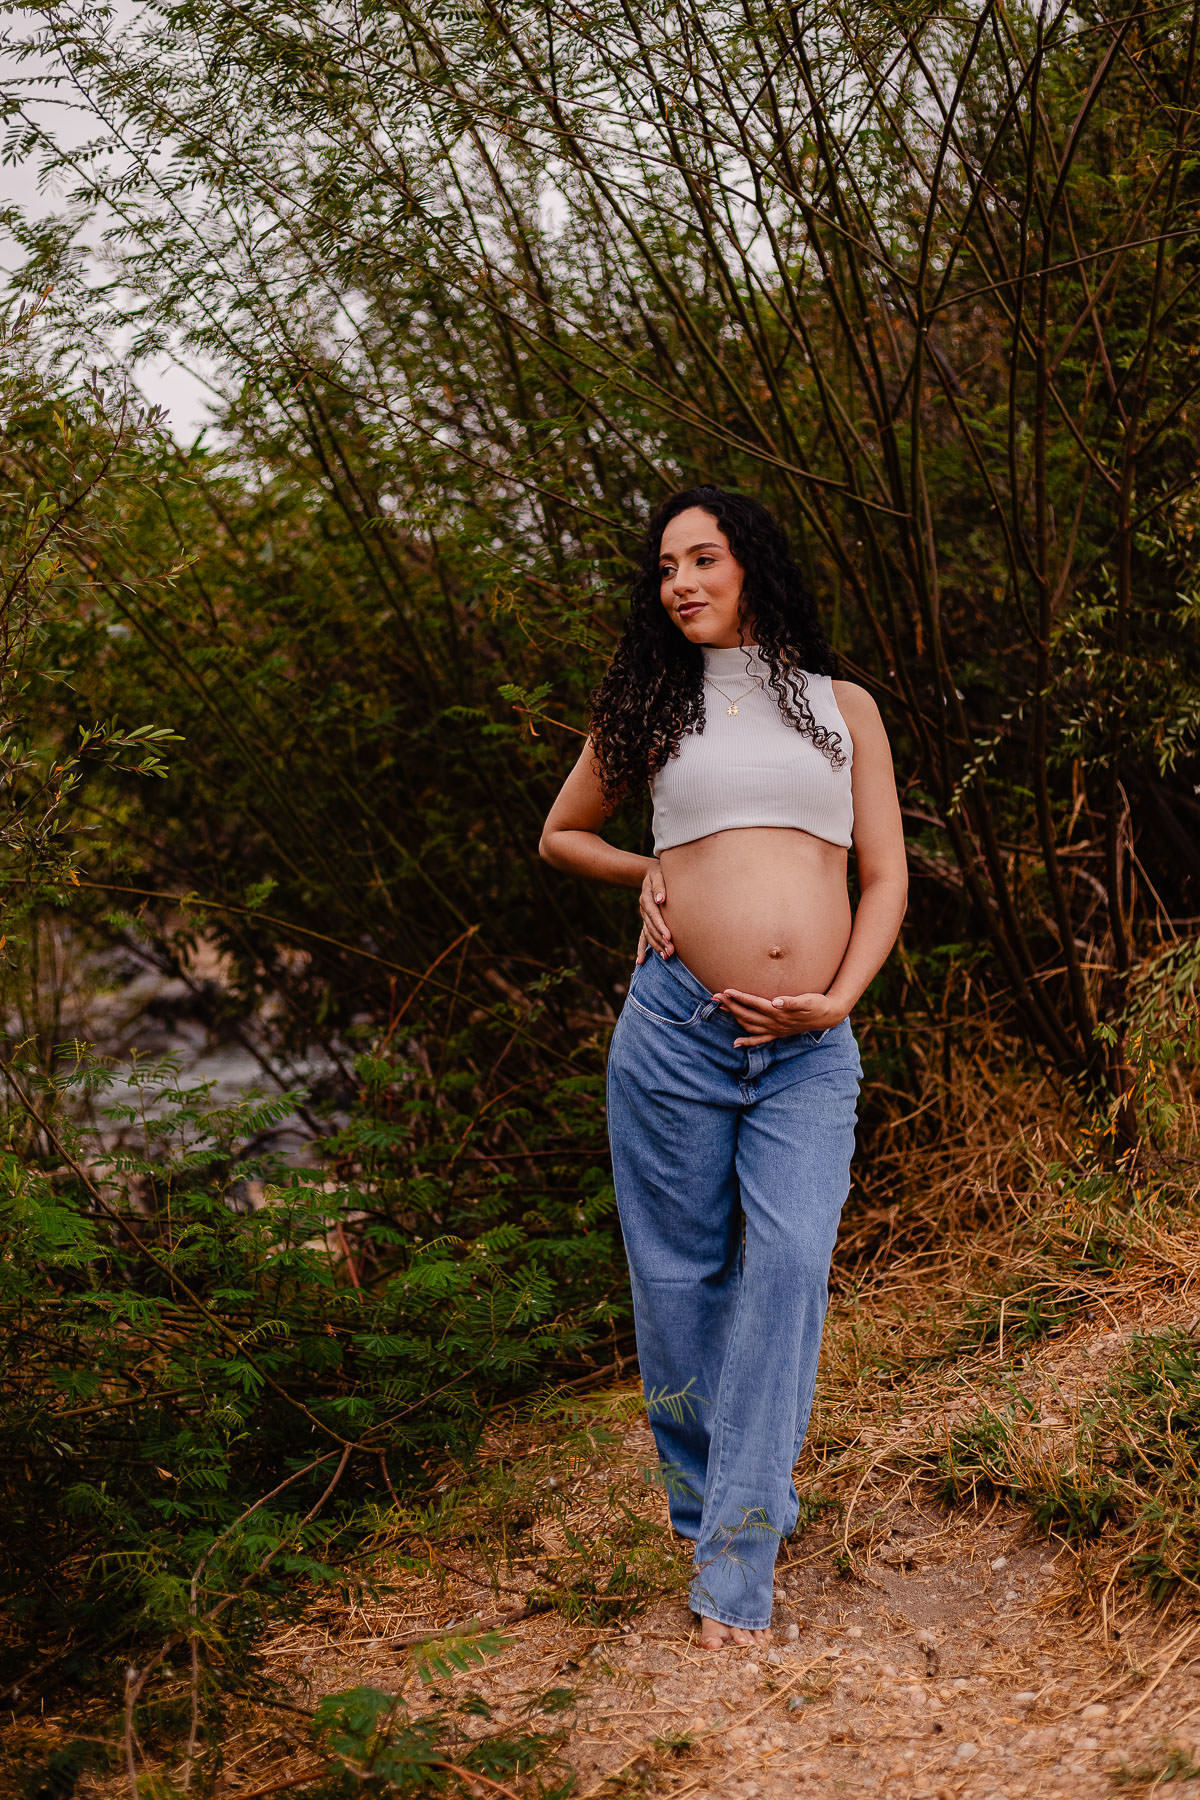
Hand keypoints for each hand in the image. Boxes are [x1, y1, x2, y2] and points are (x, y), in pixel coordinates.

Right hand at [637, 861, 671, 959]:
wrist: (651, 874)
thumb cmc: (660, 874)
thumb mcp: (659, 875)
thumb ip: (660, 886)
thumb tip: (661, 900)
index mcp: (647, 898)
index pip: (654, 914)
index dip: (660, 926)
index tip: (668, 936)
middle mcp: (644, 909)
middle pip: (651, 928)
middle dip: (661, 940)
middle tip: (671, 952)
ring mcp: (644, 916)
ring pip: (648, 934)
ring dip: (656, 946)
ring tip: (666, 957)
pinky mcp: (646, 921)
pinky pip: (642, 937)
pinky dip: (641, 949)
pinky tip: (640, 961)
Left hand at [714, 988, 842, 1047]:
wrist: (828, 1016)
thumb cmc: (817, 1005)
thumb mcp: (807, 1001)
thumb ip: (791, 1002)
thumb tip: (775, 1002)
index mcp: (778, 1013)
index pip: (754, 1003)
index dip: (739, 997)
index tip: (725, 991)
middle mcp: (774, 1023)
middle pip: (746, 1015)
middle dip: (730, 1005)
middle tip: (715, 997)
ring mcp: (775, 1030)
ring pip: (749, 1026)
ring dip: (733, 1018)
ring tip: (721, 1009)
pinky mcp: (778, 1033)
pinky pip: (759, 1040)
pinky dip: (747, 1042)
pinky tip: (736, 1042)